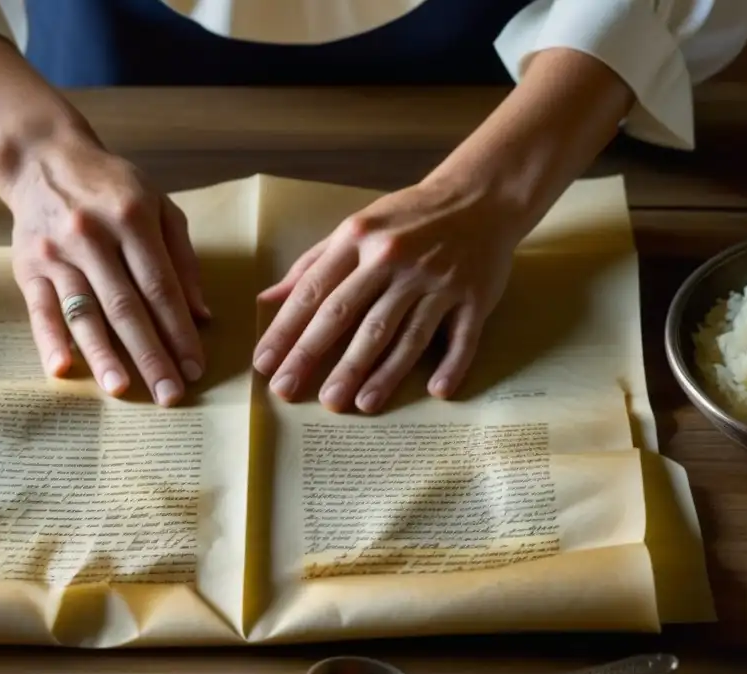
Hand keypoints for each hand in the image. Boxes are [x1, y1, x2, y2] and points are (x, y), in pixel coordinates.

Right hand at [6, 135, 209, 405]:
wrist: (42, 159)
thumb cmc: (111, 187)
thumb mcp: (159, 206)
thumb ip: (182, 259)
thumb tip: (201, 314)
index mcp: (132, 219)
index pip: (161, 287)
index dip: (180, 330)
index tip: (196, 367)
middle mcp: (93, 237)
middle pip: (126, 306)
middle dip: (151, 354)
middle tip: (170, 394)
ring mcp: (57, 253)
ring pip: (84, 312)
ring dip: (104, 354)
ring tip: (122, 389)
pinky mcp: (28, 267)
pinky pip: (41, 310)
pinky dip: (50, 341)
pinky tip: (63, 369)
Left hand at [253, 176, 522, 412]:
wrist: (481, 195)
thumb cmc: (408, 218)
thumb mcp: (357, 228)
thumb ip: (312, 264)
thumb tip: (267, 299)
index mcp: (359, 238)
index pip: (314, 292)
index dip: (286, 331)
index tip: (265, 365)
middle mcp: (395, 259)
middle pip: (351, 316)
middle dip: (317, 357)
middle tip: (290, 392)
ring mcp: (437, 280)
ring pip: (403, 334)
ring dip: (380, 373)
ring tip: (357, 404)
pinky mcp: (474, 297)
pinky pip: (462, 337)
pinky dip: (451, 364)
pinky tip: (436, 392)